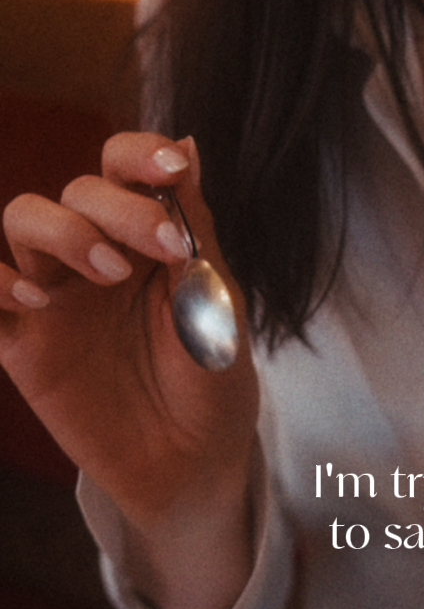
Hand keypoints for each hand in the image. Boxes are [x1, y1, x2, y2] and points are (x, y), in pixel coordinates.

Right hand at [0, 132, 258, 608]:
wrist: (193, 465)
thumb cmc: (212, 378)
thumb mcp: (215, 298)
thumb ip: (192, 227)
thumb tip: (187, 143)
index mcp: (145, 233)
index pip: (122, 165)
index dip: (139, 155)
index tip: (171, 173)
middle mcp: (94, 252)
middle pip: (76, 190)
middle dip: (118, 207)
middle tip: (165, 250)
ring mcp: (55, 294)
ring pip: (23, 220)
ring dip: (60, 231)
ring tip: (106, 273)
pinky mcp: (24, 344)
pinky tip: (36, 298)